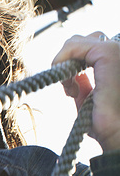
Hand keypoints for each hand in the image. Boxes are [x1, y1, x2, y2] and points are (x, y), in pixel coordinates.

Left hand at [52, 32, 119, 151]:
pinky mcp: (108, 54)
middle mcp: (119, 52)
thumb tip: (75, 75)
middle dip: (68, 61)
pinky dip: (61, 61)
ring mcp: (117, 50)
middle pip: (83, 40)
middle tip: (70, 89)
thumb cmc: (106, 125)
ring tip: (70, 89)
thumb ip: (84, 83)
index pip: (91, 48)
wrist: (116, 135)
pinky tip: (67, 84)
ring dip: (64, 64)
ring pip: (76, 41)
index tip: (71, 89)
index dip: (74, 63)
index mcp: (116, 63)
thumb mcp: (90, 99)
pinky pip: (74, 46)